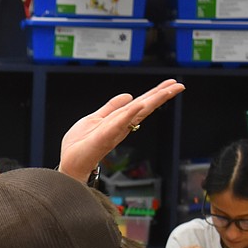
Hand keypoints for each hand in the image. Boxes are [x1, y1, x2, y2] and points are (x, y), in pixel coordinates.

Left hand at [58, 79, 185, 182]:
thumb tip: (127, 95)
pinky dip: (128, 115)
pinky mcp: (104, 137)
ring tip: (167, 91)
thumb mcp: (95, 119)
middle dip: (161, 96)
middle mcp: (120, 126)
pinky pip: (118, 124)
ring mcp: (114, 131)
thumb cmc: (80, 145)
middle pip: (143, 107)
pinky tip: (139, 105)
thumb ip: (110, 107)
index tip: (170, 84)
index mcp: (118, 120)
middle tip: (178, 86)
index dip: (155, 94)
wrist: (69, 162)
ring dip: (152, 101)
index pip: (140, 104)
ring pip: (136, 113)